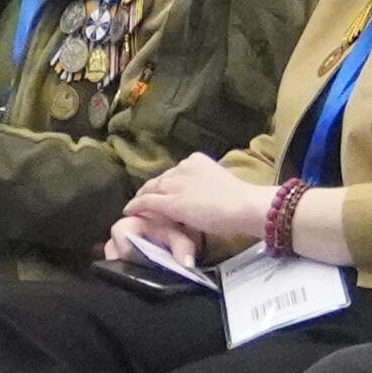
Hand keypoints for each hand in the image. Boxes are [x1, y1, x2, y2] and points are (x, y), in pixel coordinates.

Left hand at [128, 155, 271, 247]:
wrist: (243, 206)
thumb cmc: (240, 200)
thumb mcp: (220, 185)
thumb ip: (207, 186)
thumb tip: (204, 196)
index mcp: (196, 161)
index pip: (175, 172)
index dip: (166, 183)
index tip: (164, 191)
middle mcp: (182, 168)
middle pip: (161, 179)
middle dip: (152, 190)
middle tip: (144, 200)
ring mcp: (174, 184)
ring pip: (151, 189)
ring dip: (142, 198)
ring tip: (134, 206)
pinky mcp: (169, 202)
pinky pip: (146, 202)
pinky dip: (135, 207)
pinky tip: (128, 211)